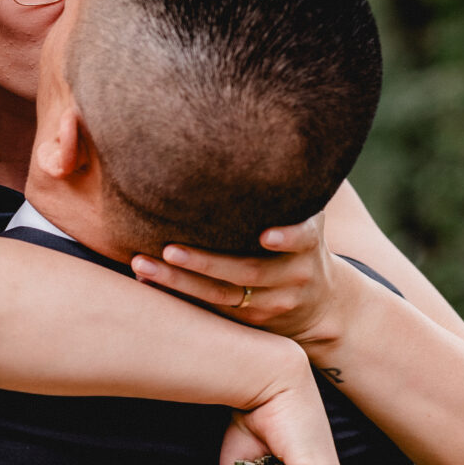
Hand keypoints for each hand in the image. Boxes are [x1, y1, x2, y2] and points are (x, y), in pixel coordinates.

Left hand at [131, 211, 343, 347]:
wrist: (321, 304)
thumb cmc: (298, 244)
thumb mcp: (307, 218)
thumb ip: (286, 192)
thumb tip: (246, 143)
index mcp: (307, 242)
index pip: (303, 238)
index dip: (288, 237)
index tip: (266, 237)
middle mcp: (294, 274)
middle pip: (249, 271)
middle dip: (206, 262)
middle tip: (169, 249)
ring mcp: (273, 302)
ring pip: (222, 296)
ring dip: (179, 282)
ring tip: (142, 265)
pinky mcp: (252, 321)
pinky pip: (211, 309)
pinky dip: (179, 295)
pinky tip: (146, 281)